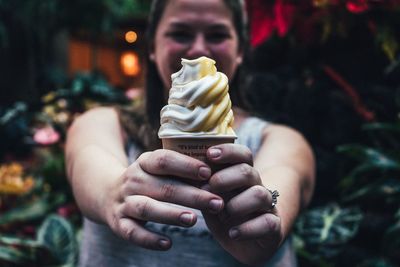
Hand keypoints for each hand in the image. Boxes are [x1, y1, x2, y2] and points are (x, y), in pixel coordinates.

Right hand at [104, 149, 223, 249]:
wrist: (106, 193)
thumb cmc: (146, 180)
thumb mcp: (157, 168)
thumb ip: (180, 170)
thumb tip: (217, 173)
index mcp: (144, 162)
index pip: (164, 160)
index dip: (186, 166)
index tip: (208, 173)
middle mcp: (133, 180)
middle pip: (163, 187)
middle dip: (192, 195)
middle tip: (217, 202)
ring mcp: (124, 202)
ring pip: (147, 208)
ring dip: (170, 214)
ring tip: (194, 220)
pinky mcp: (119, 223)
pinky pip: (133, 233)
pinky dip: (149, 239)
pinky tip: (168, 244)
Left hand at [202, 144, 282, 264]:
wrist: (245, 241)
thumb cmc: (224, 213)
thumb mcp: (211, 197)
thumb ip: (202, 184)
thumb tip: (182, 168)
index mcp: (242, 175)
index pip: (242, 154)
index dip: (228, 151)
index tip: (210, 154)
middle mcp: (256, 186)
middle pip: (247, 171)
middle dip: (225, 178)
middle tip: (210, 188)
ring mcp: (267, 206)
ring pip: (259, 195)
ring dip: (236, 204)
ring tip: (222, 214)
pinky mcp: (273, 226)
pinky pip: (267, 222)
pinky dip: (247, 228)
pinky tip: (232, 233)